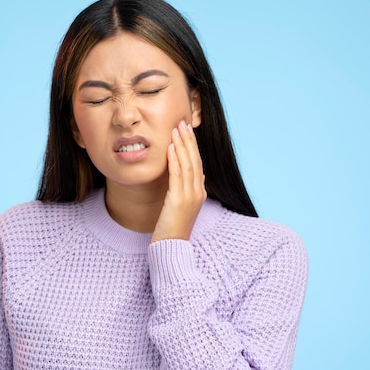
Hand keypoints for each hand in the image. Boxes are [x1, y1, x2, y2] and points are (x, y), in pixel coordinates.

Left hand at [151, 120, 206, 242]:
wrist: (172, 246)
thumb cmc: (173, 228)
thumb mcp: (183, 206)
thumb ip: (188, 190)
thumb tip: (196, 175)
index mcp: (200, 192)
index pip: (198, 163)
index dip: (192, 146)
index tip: (186, 131)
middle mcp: (198, 192)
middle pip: (195, 160)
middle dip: (188, 140)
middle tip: (182, 123)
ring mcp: (190, 196)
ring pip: (187, 164)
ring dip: (181, 145)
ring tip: (176, 129)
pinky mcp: (179, 200)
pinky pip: (177, 175)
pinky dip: (174, 159)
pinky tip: (169, 147)